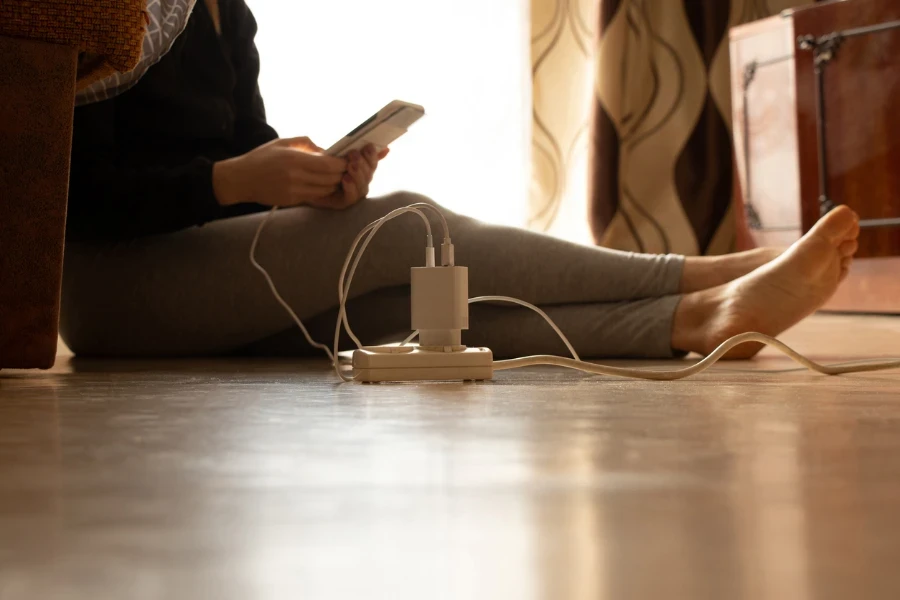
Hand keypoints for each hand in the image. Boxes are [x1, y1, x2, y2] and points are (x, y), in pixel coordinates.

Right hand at [212, 137, 346, 207]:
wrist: (241, 179)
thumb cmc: (261, 158)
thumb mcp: (282, 142)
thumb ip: (306, 143)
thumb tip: (325, 150)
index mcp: (293, 159)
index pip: (328, 165)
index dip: (341, 163)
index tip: (346, 159)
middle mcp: (295, 176)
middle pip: (330, 179)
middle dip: (342, 174)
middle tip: (346, 168)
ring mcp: (294, 191)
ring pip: (326, 190)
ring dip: (334, 183)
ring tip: (336, 176)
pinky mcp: (292, 200)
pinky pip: (315, 196)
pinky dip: (323, 190)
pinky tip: (323, 183)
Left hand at [309, 144, 389, 209]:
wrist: (296, 181)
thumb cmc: (311, 163)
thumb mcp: (327, 150)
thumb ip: (345, 146)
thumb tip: (374, 143)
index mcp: (358, 166)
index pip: (372, 162)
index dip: (373, 155)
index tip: (368, 145)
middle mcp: (358, 180)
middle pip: (369, 173)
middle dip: (364, 163)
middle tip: (354, 154)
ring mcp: (351, 192)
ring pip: (363, 186)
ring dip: (358, 174)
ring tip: (351, 165)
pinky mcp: (342, 202)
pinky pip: (351, 197)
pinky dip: (351, 188)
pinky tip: (345, 178)